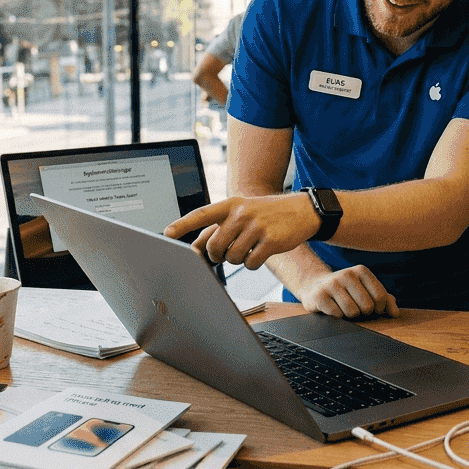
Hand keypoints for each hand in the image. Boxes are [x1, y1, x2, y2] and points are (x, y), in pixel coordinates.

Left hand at [164, 193, 317, 268]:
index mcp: (230, 205)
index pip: (201, 214)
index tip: (167, 233)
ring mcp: (257, 226)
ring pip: (232, 257)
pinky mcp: (271, 240)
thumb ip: (218, 228)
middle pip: (215, 246)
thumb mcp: (241, 213)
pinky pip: (251, 264)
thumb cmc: (265, 214)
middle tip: (229, 251)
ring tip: (250, 247)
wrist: (300, 211)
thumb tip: (195, 248)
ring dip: (238, 259)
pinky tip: (262, 252)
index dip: (183, 224)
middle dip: (219, 255)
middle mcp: (241, 213)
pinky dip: (254, 263)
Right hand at [292, 265, 398, 318]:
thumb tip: (395, 313)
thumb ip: (386, 300)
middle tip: (355, 308)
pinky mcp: (319, 296)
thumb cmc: (347, 292)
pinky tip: (333, 310)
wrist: (315, 287)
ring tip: (344, 308)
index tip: (372, 308)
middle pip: (367, 306)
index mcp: (361, 271)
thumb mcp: (367, 291)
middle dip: (363, 313)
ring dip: (350, 316)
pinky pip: (337, 315)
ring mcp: (331, 284)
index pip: (380, 297)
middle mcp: (347, 274)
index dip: (379, 309)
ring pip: (352, 312)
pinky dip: (337, 318)